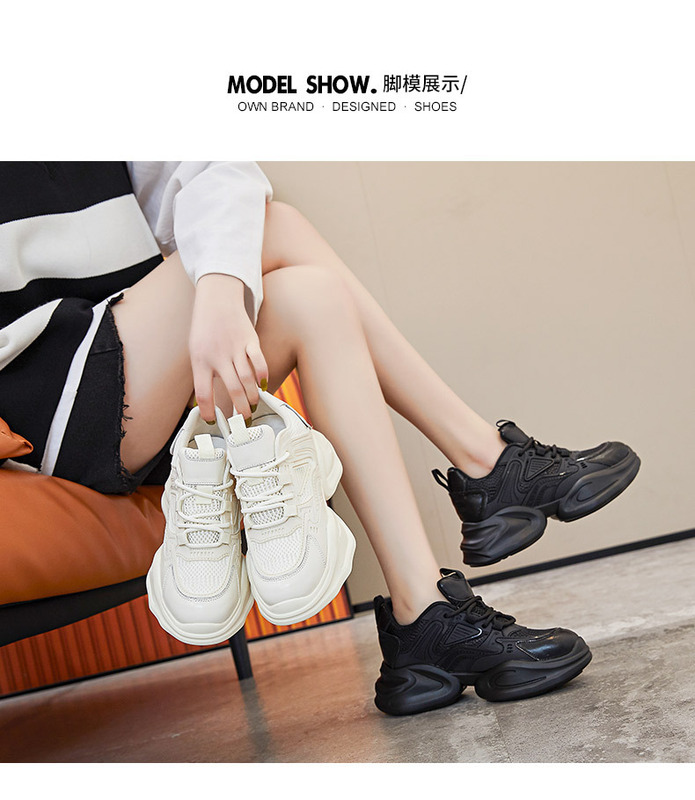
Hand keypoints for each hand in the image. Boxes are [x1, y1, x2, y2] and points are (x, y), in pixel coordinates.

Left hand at [189, 273, 268, 420]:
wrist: (216, 300)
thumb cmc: (205, 330)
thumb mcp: (196, 352)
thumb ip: (203, 374)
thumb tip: (208, 401)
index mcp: (200, 361)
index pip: (203, 394)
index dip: (208, 411)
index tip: (213, 420)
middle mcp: (218, 356)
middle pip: (233, 389)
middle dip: (240, 409)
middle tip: (244, 420)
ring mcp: (236, 348)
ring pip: (248, 379)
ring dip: (253, 396)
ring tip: (253, 405)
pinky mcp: (250, 340)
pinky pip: (260, 362)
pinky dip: (263, 376)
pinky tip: (263, 385)